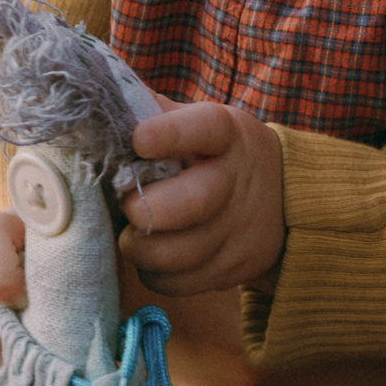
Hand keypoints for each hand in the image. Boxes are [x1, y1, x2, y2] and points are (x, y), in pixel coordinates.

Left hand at [120, 101, 285, 296]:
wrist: (286, 199)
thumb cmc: (220, 154)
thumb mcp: (202, 123)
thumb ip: (157, 113)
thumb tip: (100, 102)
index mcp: (226, 135)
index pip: (204, 129)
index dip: (170, 134)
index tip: (138, 139)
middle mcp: (235, 181)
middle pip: (194, 201)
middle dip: (148, 208)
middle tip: (127, 206)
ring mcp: (236, 230)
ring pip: (180, 252)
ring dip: (142, 247)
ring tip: (132, 235)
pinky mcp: (231, 269)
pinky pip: (178, 283)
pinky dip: (155, 273)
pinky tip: (153, 255)